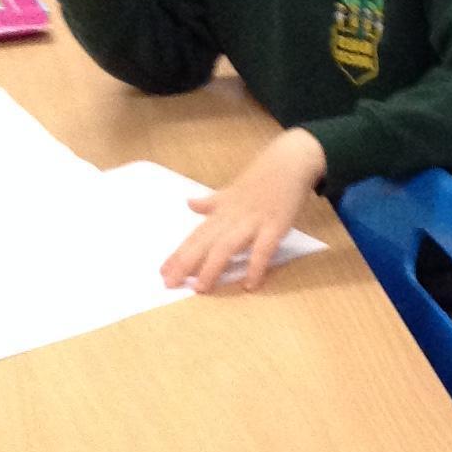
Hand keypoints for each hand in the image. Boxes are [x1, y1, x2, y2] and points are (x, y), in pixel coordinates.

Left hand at [163, 128, 324, 293]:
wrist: (289, 162)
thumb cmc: (261, 180)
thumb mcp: (231, 191)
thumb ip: (211, 203)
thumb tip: (189, 204)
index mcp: (221, 211)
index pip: (195, 236)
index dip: (178, 254)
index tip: (163, 272)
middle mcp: (232, 217)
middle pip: (204, 242)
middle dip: (186, 263)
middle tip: (170, 284)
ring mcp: (253, 221)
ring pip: (226, 246)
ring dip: (212, 267)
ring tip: (200, 288)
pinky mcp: (275, 226)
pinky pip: (263, 249)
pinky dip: (256, 266)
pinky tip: (249, 284)